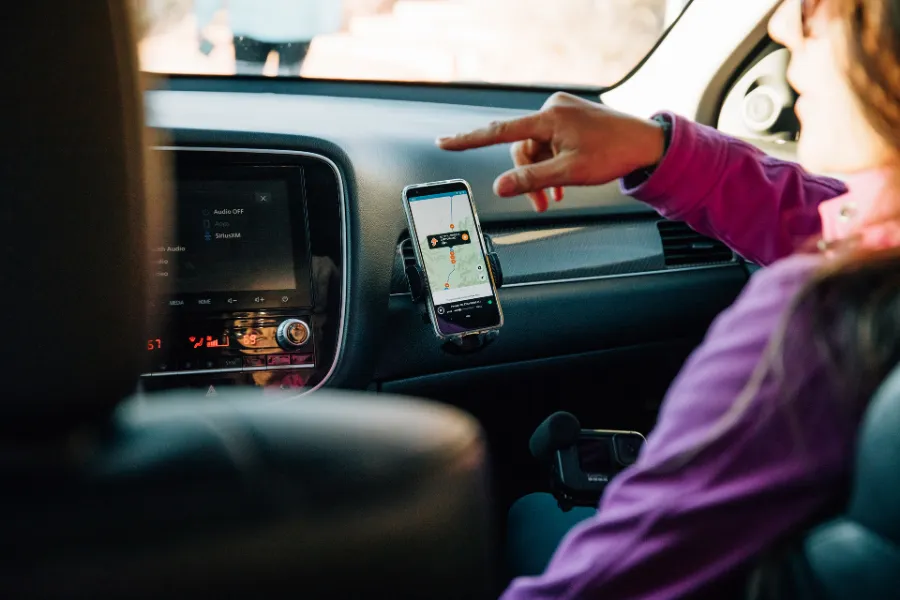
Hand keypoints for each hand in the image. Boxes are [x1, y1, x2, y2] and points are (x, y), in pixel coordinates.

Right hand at [436, 92, 665, 211]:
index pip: (499, 132)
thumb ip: (531, 180)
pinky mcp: (571, 116)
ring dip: (542, 172)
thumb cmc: (614, 153)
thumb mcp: (569, 173)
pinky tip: (563, 180)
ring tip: (556, 193)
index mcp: (548, 117)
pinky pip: (550, 141)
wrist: (647, 143)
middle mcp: (552, 108)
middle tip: (540, 202)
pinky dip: (553, 161)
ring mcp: (562, 111)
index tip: (445, 142)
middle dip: (528, 176)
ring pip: (536, 148)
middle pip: (521, 147)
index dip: (468, 139)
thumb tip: (499, 187)